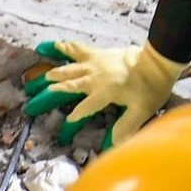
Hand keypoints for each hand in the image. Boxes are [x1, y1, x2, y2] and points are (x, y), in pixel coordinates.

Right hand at [23, 41, 186, 147]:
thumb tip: (111, 145)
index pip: (82, 111)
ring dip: (53, 73)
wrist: (157, 61)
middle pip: (67, 87)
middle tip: (33, 103)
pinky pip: (76, 48)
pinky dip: (63, 47)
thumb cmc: (150, 89)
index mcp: (103, 93)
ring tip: (37, 77)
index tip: (62, 132)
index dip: (72, 121)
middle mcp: (93, 78)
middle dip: (50, 94)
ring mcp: (93, 63)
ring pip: (68, 68)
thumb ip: (125, 128)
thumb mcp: (140, 112)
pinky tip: (50, 44)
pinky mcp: (97, 53)